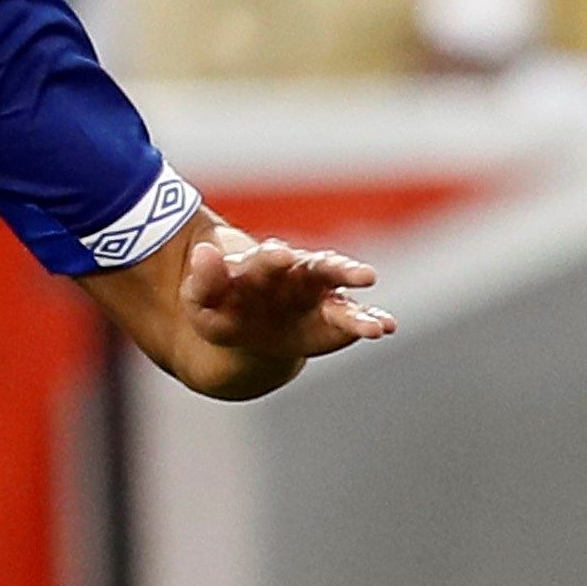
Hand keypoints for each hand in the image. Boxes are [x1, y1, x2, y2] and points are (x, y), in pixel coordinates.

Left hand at [182, 227, 392, 369]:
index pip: (270, 258)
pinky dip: (371, 321)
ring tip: (376, 318)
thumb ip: (203, 279)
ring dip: (363, 305)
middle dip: (341, 269)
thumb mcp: (201, 300)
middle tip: (360, 275)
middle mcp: (299, 273)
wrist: (243, 333)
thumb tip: (201, 252)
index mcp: (263, 265)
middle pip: (321, 265)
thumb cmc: (221, 308)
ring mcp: (320, 295)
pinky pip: (356, 317)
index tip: (281, 255)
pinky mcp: (335, 318)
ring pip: (344, 292)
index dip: (275, 257)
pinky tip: (385, 327)